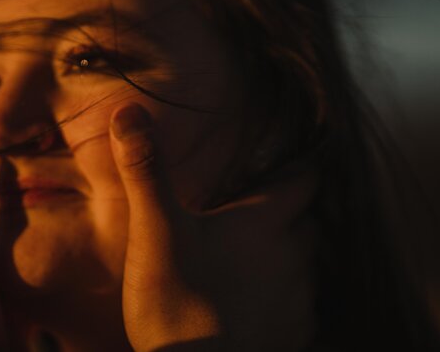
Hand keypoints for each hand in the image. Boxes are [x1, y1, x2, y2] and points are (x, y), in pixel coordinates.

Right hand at [110, 103, 320, 351]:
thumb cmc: (179, 300)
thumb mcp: (156, 230)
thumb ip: (146, 170)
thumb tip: (129, 111)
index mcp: (266, 220)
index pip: (306, 177)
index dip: (301, 166)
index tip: (292, 160)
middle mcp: (294, 254)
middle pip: (309, 219)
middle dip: (291, 211)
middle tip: (262, 208)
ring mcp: (299, 298)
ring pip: (309, 263)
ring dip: (289, 254)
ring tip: (256, 256)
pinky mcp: (295, 334)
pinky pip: (303, 306)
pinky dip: (287, 298)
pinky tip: (258, 303)